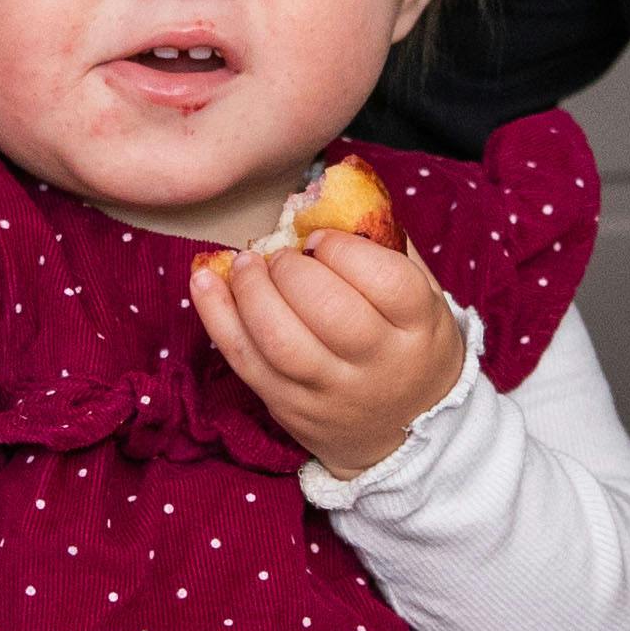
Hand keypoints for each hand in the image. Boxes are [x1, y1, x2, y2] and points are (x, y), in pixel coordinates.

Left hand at [191, 226, 468, 476]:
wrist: (405, 434)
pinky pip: (243, 361)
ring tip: (246, 264)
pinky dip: (216, 316)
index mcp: (419, 329)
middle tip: (281, 255)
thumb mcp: (424, 299)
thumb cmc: (409, 346)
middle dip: (292, 270)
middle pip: (329, 311)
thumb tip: (331, 197)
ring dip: (252, 291)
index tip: (319, 239)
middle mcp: (378, 365)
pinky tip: (204, 281)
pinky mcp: (288, 407)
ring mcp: (329, 392)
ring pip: (281, 341)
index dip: (344, 250)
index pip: (386, 282)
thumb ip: (387, 249)